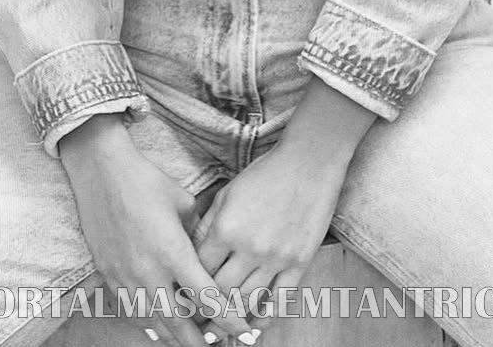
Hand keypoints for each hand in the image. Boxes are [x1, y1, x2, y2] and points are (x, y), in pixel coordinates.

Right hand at [61, 115, 253, 345]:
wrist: (101, 172)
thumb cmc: (147, 181)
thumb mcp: (184, 202)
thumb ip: (199, 233)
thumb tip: (211, 252)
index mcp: (173, 251)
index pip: (206, 298)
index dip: (228, 319)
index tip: (244, 330)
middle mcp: (149, 272)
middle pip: (180, 323)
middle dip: (201, 341)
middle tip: (219, 346)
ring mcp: (126, 278)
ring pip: (154, 324)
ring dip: (175, 337)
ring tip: (193, 342)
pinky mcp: (109, 278)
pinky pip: (132, 314)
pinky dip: (149, 326)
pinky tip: (161, 329)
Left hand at [190, 139, 349, 336]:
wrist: (308, 163)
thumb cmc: (264, 174)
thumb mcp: (227, 193)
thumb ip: (208, 224)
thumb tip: (191, 252)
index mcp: (226, 228)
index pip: (200, 269)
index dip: (189, 285)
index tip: (184, 297)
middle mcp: (249, 247)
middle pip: (221, 292)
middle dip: (207, 308)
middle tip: (198, 323)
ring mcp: (276, 258)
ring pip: (247, 301)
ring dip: (232, 320)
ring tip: (220, 333)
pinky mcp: (299, 263)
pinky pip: (281, 300)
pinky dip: (266, 317)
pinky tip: (255, 325)